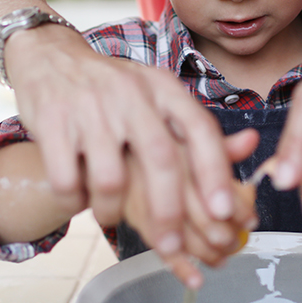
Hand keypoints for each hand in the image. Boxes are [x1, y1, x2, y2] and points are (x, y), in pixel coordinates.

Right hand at [5, 23, 256, 265]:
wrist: (51, 56)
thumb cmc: (114, 88)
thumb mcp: (158, 97)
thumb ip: (197, 128)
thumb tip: (250, 147)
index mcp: (163, 88)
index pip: (199, 129)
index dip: (215, 172)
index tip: (224, 213)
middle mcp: (131, 94)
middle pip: (160, 159)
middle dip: (170, 212)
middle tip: (172, 246)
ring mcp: (90, 107)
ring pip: (110, 178)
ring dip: (112, 211)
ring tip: (111, 217)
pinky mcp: (52, 121)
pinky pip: (67, 179)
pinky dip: (74, 201)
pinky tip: (78, 200)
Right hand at [123, 128, 258, 287]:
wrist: (106, 150)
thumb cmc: (152, 144)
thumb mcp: (184, 135)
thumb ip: (219, 144)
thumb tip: (252, 139)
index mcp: (181, 146)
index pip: (217, 182)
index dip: (237, 207)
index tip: (250, 221)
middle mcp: (162, 169)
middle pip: (201, 211)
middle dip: (224, 234)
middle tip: (236, 241)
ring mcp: (143, 193)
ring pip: (180, 233)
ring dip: (206, 252)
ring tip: (222, 257)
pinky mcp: (130, 213)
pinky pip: (155, 245)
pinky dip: (179, 266)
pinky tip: (195, 278)